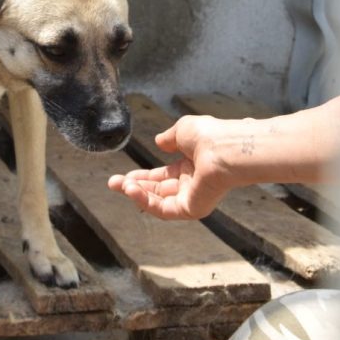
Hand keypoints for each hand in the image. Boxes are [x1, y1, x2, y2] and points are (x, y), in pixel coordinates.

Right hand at [107, 115, 235, 219]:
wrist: (226, 148)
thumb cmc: (209, 135)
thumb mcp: (182, 130)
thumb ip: (169, 138)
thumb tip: (159, 141)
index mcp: (191, 166)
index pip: (162, 176)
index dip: (142, 176)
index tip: (124, 176)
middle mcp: (192, 183)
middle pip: (158, 190)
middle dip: (134, 187)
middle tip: (113, 183)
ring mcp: (192, 198)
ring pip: (159, 201)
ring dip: (137, 194)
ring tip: (119, 185)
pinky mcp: (192, 209)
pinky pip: (164, 209)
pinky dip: (146, 202)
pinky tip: (131, 190)